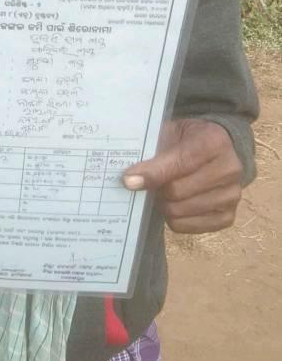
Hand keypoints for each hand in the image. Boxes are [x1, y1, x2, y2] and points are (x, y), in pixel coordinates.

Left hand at [123, 119, 242, 233]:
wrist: (216, 149)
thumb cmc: (187, 140)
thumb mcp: (171, 133)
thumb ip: (153, 152)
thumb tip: (130, 179)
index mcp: (214, 142)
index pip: (179, 163)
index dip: (151, 173)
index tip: (128, 180)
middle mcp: (229, 169)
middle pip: (177, 191)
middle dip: (157, 189)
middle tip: (151, 184)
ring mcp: (232, 195)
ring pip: (180, 211)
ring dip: (164, 204)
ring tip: (163, 192)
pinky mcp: (228, 216)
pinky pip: (188, 227)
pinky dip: (175, 218)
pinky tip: (176, 204)